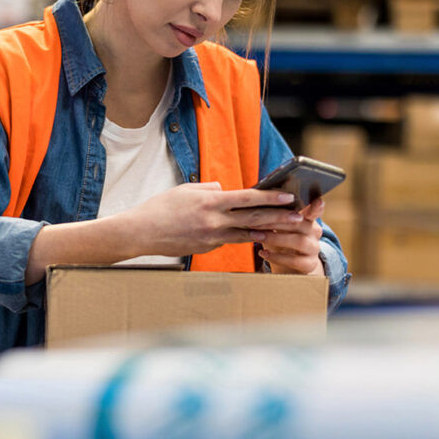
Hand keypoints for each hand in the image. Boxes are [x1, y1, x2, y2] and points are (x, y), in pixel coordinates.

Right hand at [123, 182, 301, 258]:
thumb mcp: (185, 190)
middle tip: (297, 216)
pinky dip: (245, 238)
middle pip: (253, 218)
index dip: (270, 196)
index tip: (287, 195)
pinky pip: (230, 241)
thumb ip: (209, 189)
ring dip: (268, 231)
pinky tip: (259, 237)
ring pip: (246, 234)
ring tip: (285, 229)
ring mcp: (212, 237)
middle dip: (278, 216)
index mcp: (210, 202)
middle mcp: (214, 221)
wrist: (142, 233)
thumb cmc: (161, 208)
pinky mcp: (207, 249)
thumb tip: (224, 189)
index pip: (247, 198)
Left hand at [253, 197, 325, 276]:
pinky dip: (277, 257)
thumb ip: (274, 214)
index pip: (314, 211)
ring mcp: (314, 248)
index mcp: (308, 219)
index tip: (317, 201)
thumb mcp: (278, 226)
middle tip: (255, 221)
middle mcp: (314, 232)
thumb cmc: (281, 239)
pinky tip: (263, 254)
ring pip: (299, 241)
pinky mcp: (310, 264)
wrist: (290, 266)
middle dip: (276, 221)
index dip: (316, 207)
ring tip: (257, 236)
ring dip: (275, 238)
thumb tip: (258, 201)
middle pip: (299, 223)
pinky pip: (295, 261)